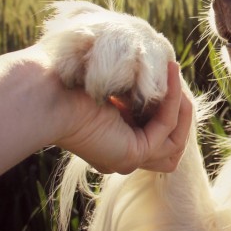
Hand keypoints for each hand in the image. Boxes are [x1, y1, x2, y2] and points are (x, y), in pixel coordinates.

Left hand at [54, 61, 193, 173]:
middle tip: (172, 73)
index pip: (156, 132)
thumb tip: (166, 74)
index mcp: (112, 140)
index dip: (168, 105)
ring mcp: (128, 158)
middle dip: (180, 107)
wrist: (48, 90)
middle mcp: (121, 153)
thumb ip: (138, 86)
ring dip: (181, 106)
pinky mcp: (133, 153)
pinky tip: (168, 74)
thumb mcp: (116, 82)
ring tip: (173, 72)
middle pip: (172, 143)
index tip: (165, 74)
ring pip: (176, 142)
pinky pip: (167, 126)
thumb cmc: (73, 78)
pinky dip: (172, 100)